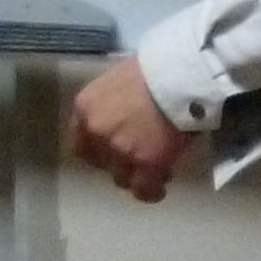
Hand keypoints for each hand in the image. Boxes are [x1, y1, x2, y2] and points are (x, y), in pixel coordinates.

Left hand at [69, 58, 192, 203]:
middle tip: (136, 158)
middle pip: (99, 161)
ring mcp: (119, 150)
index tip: (112, 150)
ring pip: (120, 178)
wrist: (179, 75)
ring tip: (154, 169)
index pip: (80, 140)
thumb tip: (121, 116)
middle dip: (116, 162)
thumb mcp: (118, 80)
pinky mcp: (146, 164)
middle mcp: (95, 132)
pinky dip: (151, 192)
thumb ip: (110, 103)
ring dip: (135, 175)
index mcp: (85, 107)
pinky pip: (143, 190)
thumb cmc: (153, 68)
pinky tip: (160, 188)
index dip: (97, 149)